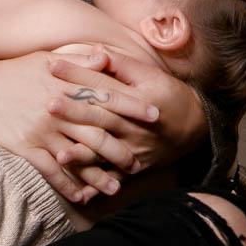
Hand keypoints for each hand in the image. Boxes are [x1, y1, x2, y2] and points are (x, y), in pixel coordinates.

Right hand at [0, 52, 143, 203]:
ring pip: (79, 154)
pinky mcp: (25, 147)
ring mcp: (42, 129)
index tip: (156, 114)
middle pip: (98, 129)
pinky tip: (82, 196)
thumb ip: (78, 59)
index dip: (133, 105)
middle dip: (122, 146)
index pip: (107, 94)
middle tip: (141, 161)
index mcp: (65, 83)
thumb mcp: (45, 59)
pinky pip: (51, 171)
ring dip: (99, 173)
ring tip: (117, 187)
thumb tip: (106, 56)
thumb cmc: (13, 72)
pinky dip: (68, 185)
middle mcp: (57, 107)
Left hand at [44, 45, 208, 173]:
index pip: (103, 86)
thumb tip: (95, 51)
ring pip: (105, 153)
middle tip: (48, 105)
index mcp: (139, 100)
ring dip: (82, 156)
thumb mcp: (152, 75)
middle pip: (101, 118)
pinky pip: (115, 179)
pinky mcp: (134, 168)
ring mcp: (134, 150)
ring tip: (59, 156)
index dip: (78, 74)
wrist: (196, 127)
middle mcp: (135, 127)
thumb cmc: (169, 95)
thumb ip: (122, 64)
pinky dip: (98, 188)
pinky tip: (80, 194)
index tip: (52, 65)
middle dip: (74, 112)